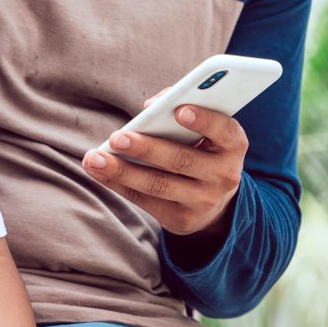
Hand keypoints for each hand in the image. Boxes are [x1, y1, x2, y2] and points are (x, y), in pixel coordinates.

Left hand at [82, 104, 245, 235]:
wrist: (215, 201)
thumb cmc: (201, 150)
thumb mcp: (204, 132)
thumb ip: (179, 109)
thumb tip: (149, 107)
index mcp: (233, 145)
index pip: (225, 131)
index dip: (204, 120)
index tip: (179, 110)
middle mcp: (223, 175)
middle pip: (181, 160)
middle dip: (146, 149)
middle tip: (116, 137)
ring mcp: (203, 200)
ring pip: (158, 184)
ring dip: (122, 171)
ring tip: (94, 157)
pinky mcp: (182, 219)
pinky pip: (145, 200)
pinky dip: (117, 183)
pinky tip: (97, 170)